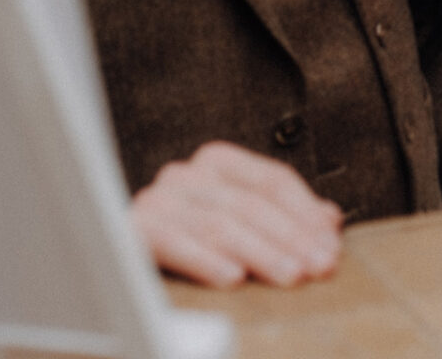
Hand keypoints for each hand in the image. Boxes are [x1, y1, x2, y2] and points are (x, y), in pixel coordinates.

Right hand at [131, 141, 343, 287]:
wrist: (110, 259)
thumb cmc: (189, 240)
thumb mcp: (241, 223)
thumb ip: (283, 217)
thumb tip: (329, 219)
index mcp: (217, 162)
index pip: (273, 181)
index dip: (306, 214)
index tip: (331, 246)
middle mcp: (186, 174)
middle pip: (250, 203)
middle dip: (291, 238)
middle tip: (319, 267)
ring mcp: (158, 199)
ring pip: (220, 223)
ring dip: (260, 253)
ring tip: (289, 276)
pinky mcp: (132, 229)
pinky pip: (175, 242)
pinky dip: (205, 260)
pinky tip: (231, 279)